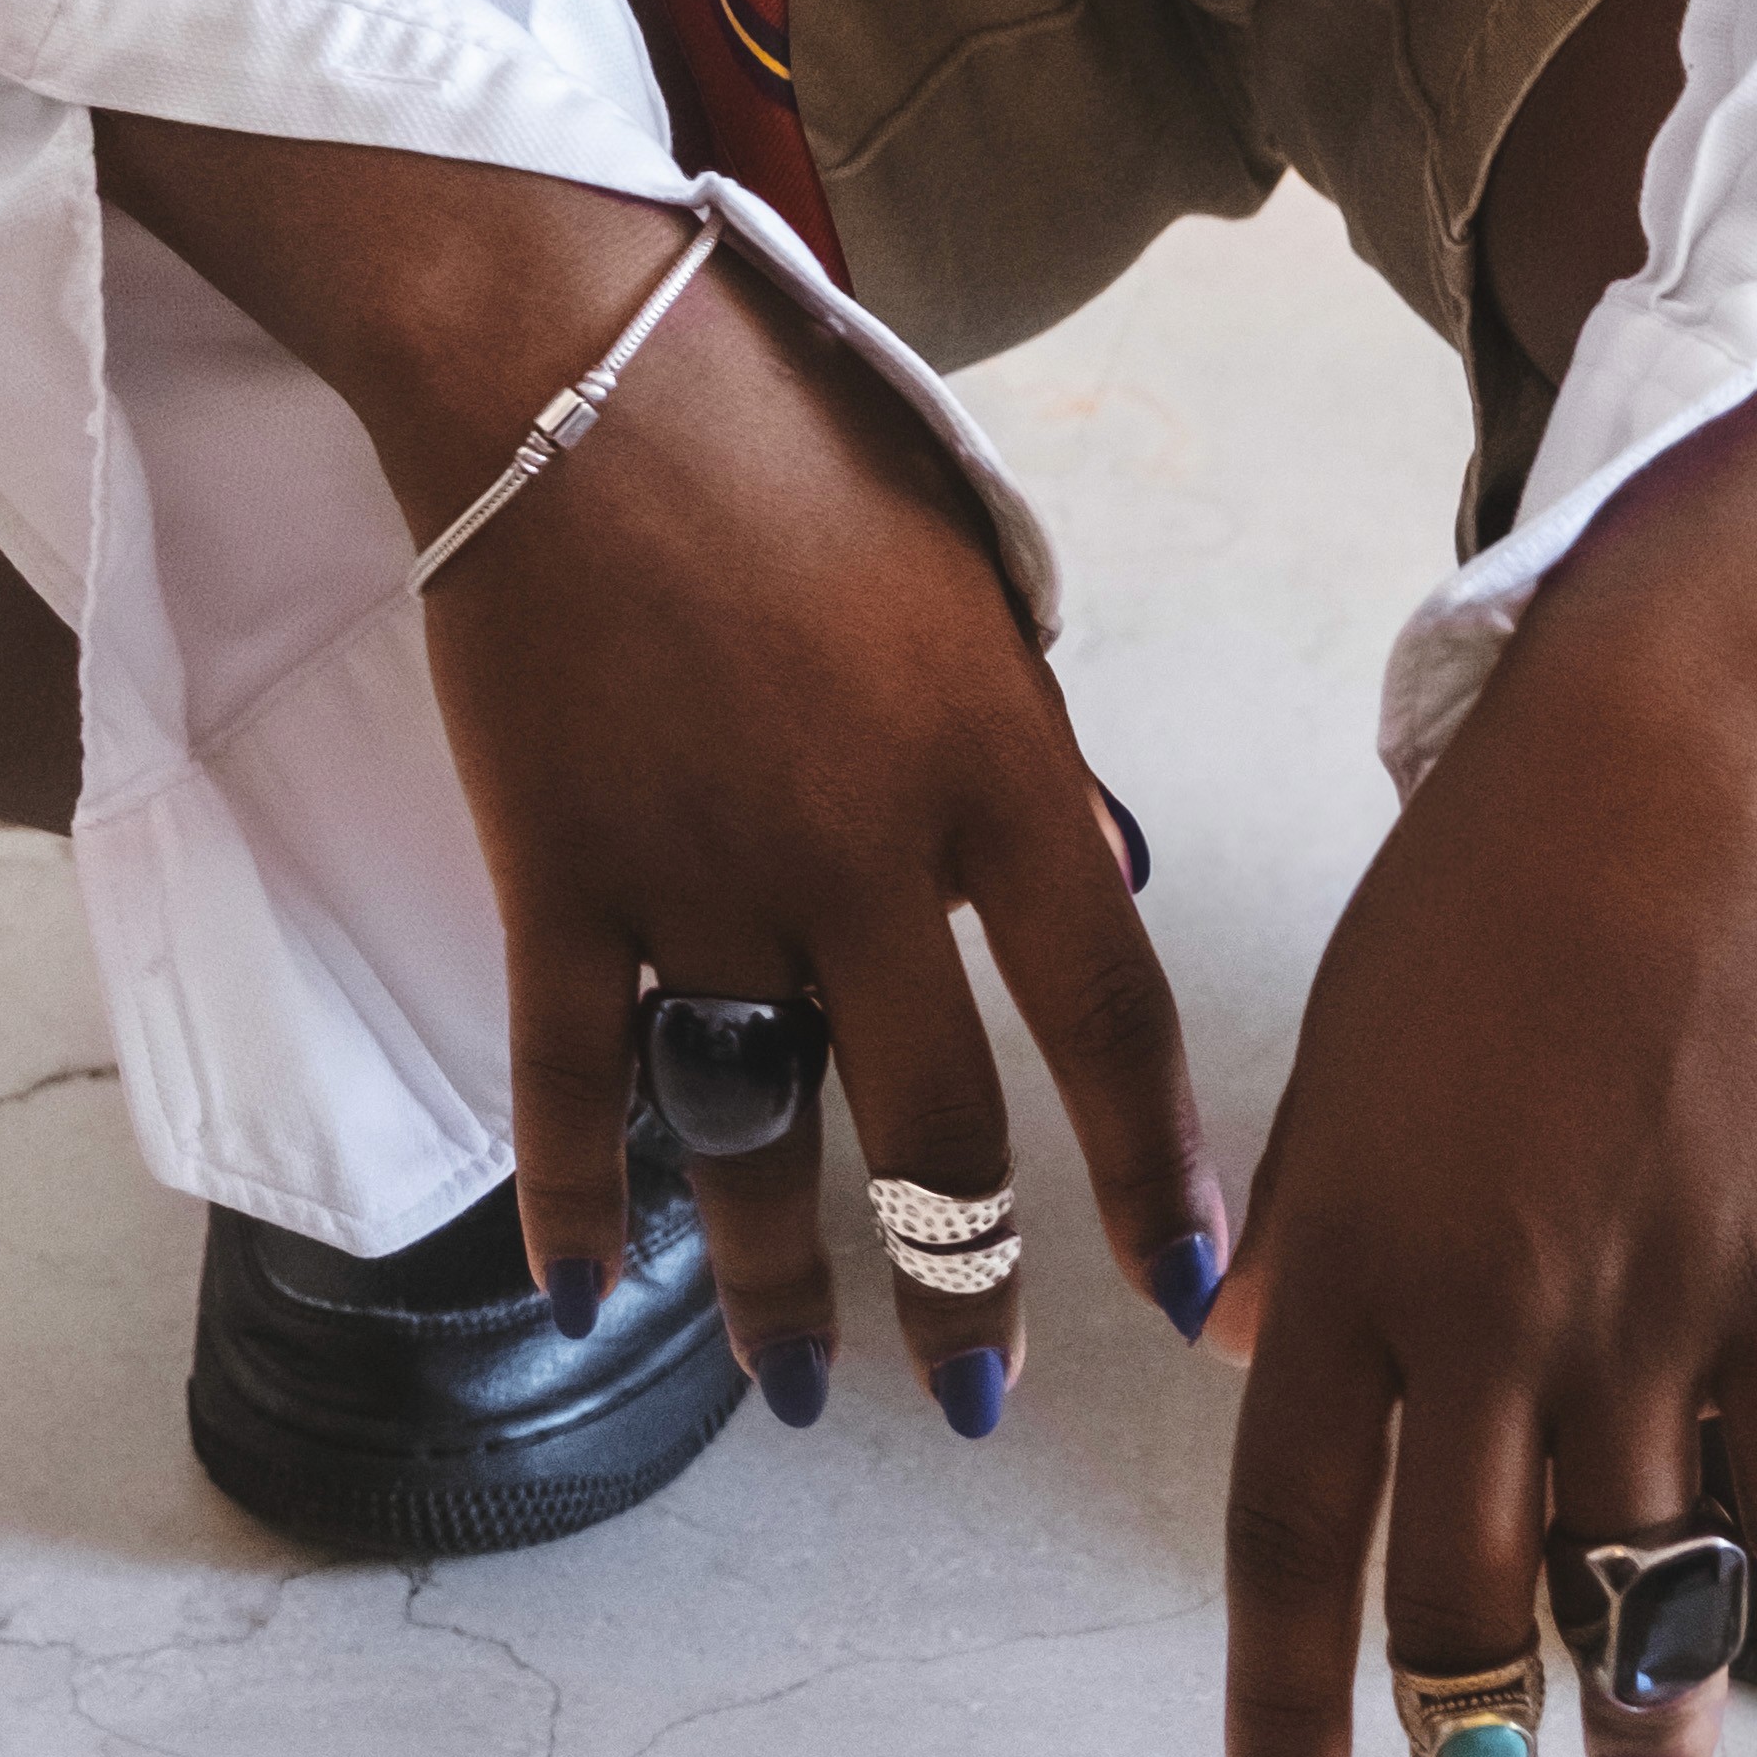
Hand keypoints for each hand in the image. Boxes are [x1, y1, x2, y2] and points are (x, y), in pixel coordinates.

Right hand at [101, 124, 1223, 1428]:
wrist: (570, 358)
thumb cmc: (789, 432)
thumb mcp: (969, 564)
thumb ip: (1033, 736)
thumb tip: (1108, 869)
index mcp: (992, 756)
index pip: (1112, 1008)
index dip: (1156, 1167)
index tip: (1193, 1282)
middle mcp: (864, 847)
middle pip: (941, 1131)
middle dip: (970, 1286)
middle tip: (984, 1398)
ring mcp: (704, 872)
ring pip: (761, 1139)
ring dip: (786, 1291)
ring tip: (807, 1396)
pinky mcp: (563, 870)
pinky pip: (571, 1084)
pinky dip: (577, 1207)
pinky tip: (589, 1297)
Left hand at [1216, 279, 1756, 1756]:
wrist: (1675, 746)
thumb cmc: (1498, 871)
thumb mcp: (1343, 1034)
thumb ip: (1293, 1209)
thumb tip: (1228, 1341)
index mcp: (1350, 1246)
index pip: (1289, 1532)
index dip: (1286, 1702)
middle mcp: (1482, 1307)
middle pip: (1463, 1604)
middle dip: (1467, 1751)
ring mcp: (1641, 1305)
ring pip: (1638, 1591)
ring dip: (1646, 1719)